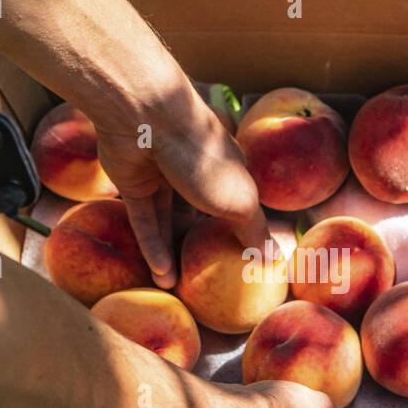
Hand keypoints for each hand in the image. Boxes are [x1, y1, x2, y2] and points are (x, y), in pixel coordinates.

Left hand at [94, 80, 268, 288]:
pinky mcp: (134, 184)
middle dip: (203, 244)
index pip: (240, 202)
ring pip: (169, 221)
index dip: (243, 230)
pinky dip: (152, 246)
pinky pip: (145, 220)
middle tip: (207, 280)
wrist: (146, 120)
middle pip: (202, 214)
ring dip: (173, 253)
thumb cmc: (202, 157)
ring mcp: (165, 177)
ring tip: (177, 288)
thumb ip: (253, 230)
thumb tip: (272, 258)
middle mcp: (198, 172)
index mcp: (230, 169)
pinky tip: (160, 275)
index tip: (243, 262)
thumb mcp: (239, 200)